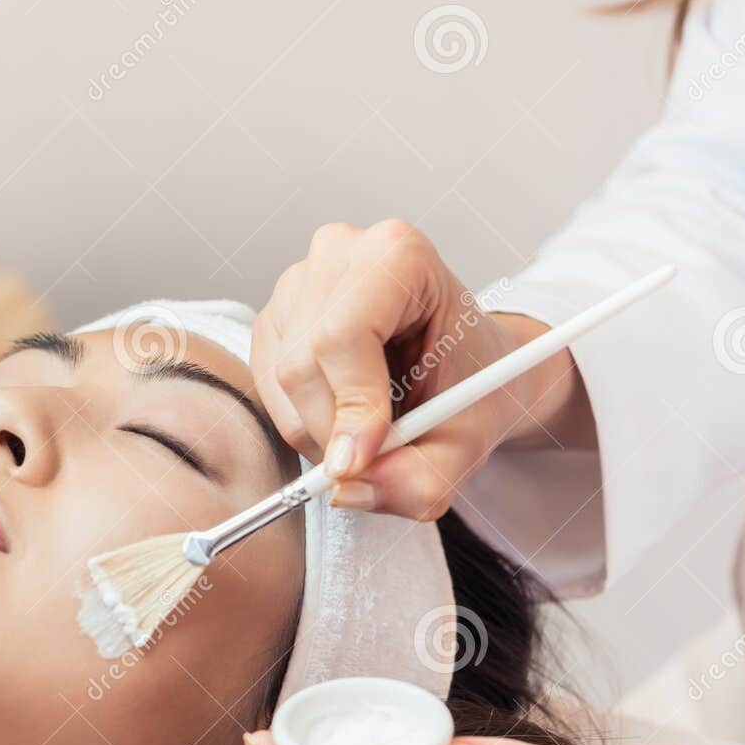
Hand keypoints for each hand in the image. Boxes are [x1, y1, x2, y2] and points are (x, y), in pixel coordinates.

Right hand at [252, 220, 588, 517]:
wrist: (470, 365)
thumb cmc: (477, 384)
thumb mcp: (467, 442)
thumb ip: (419, 477)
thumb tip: (347, 489)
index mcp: (397, 254)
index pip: (344, 334)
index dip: (350, 404)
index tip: (362, 459)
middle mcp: (337, 254)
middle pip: (303, 364)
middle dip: (334, 429)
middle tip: (375, 461)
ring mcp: (296, 283)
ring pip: (280, 382)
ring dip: (320, 429)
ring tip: (372, 429)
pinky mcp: (274, 318)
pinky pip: (267, 389)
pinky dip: (304, 420)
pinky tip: (345, 411)